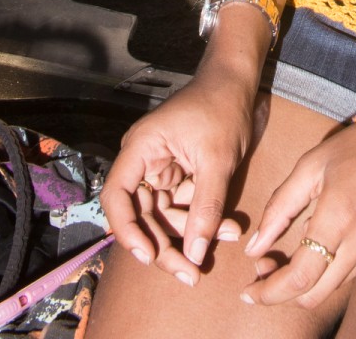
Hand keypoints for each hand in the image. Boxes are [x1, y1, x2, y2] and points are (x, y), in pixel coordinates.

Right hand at [101, 61, 256, 282]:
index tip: (148, 256)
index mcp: (141, 148)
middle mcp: (144, 161)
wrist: (238, 81)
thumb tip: (196, 254)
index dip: (127, 231)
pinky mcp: (178, 174)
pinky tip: (228, 227)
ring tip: (227, 237)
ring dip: (192, 233)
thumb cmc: (222, 107)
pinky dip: (202, 218)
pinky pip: (182, 206)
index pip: (117, 197)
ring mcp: (160, 169)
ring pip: (164, 216)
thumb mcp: (217, 158)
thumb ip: (206, 207)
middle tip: (190, 273)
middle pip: (142, 216)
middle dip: (166, 245)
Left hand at [241, 122, 355, 310]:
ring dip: (309, 279)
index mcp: (338, 218)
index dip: (269, 292)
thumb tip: (254, 248)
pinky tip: (328, 241)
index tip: (249, 292)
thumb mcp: (311, 166)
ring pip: (335, 286)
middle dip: (283, 291)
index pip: (300, 278)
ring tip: (295, 250)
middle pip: (315, 295)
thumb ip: (279, 209)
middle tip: (266, 269)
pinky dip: (335, 266)